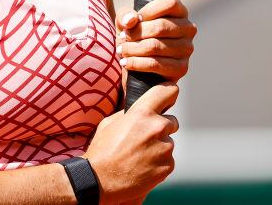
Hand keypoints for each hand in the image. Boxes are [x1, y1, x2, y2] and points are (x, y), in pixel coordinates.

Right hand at [84, 83, 178, 202]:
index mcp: (142, 112)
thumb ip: (130, 112)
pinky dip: (159, 163)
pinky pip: (168, 160)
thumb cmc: (102, 150)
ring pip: (168, 142)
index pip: (169, 91)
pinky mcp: (168, 166)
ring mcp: (164, 148)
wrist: (100, 181)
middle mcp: (157, 127)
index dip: (169, 93)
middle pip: (172, 121)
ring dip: (159, 147)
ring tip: (139, 156)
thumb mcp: (111, 122)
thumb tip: (141, 107)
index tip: (167, 98)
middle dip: (161, 127)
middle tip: (144, 138)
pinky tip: (142, 167)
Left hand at [116, 0, 195, 81]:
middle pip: (161, 26)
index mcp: (179, 11)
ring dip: (133, 49)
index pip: (170, 3)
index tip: (134, 20)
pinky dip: (137, 63)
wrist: (136, 61)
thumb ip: (125, 15)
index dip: (149, 10)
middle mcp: (188, 28)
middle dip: (136, 33)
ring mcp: (187, 48)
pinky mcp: (181, 68)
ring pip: (156, 46)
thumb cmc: (134, 34)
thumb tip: (131, 20)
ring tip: (122, 50)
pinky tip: (127, 63)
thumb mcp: (126, 20)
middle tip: (122, 37)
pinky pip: (156, 64)